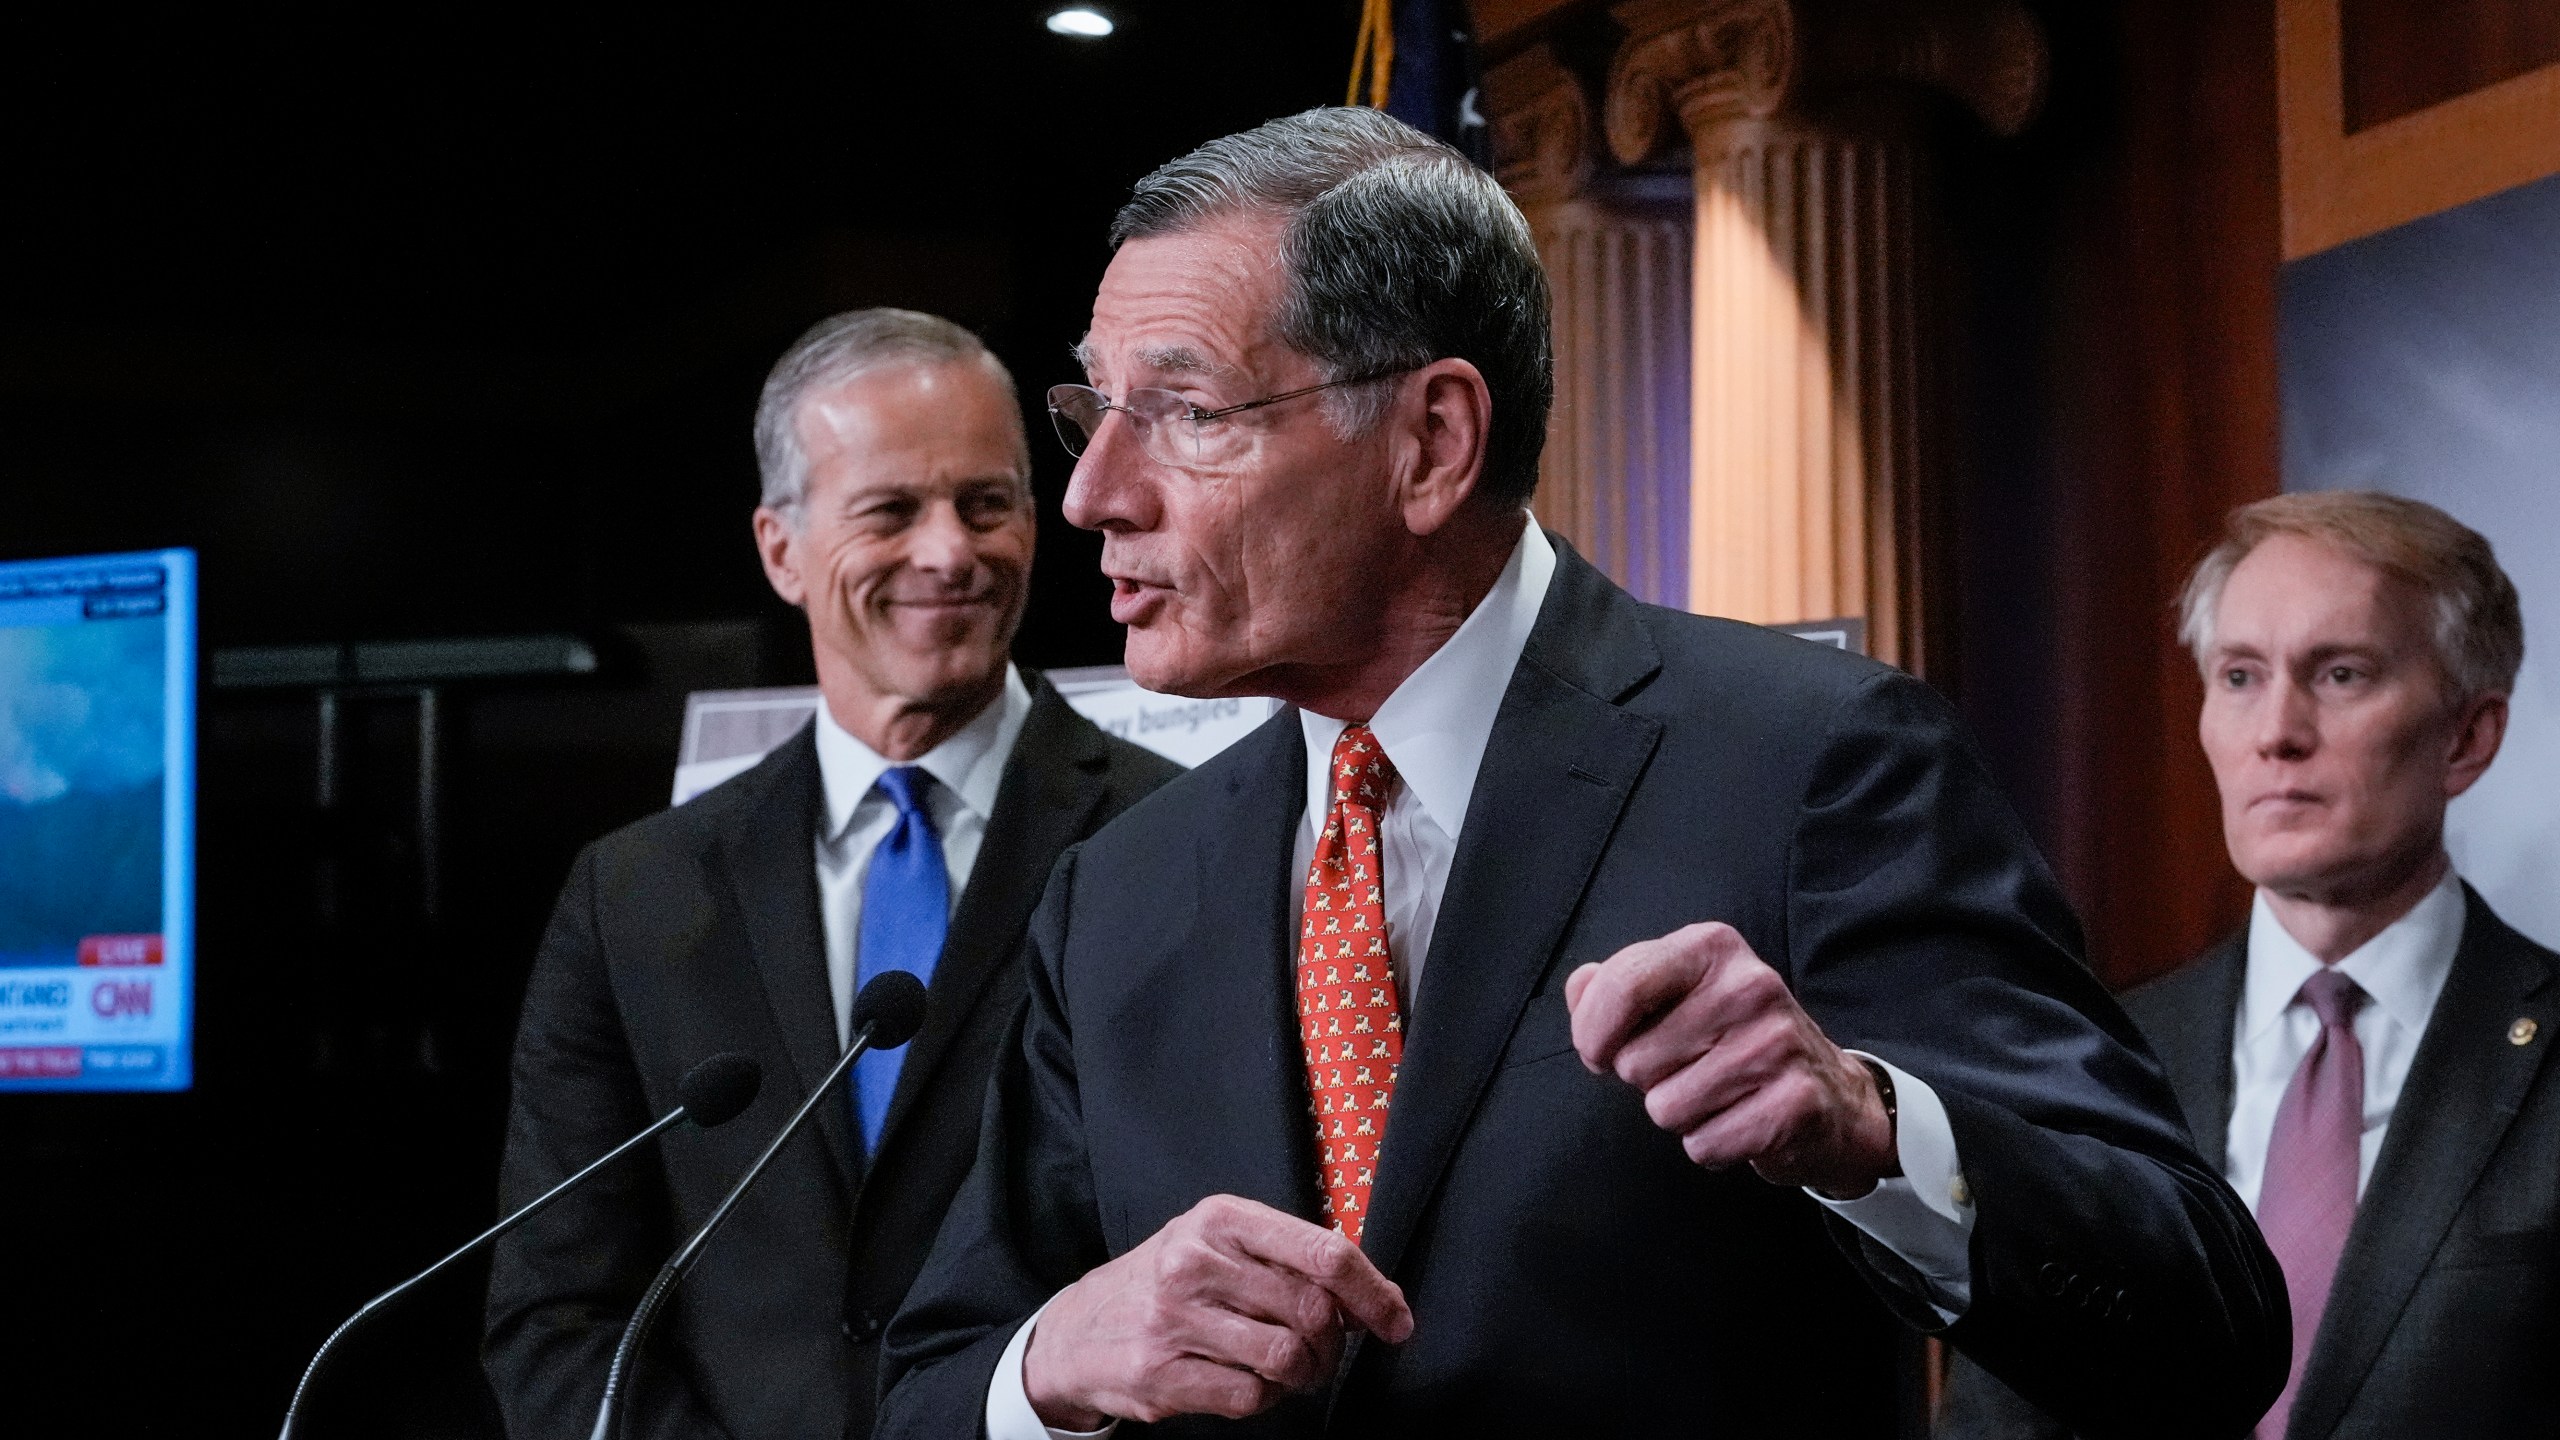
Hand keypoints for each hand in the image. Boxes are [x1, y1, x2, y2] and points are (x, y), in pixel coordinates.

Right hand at [1021, 1194, 1415, 1428]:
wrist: (1078, 1330)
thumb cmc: (1166, 1282)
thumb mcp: (1218, 1242)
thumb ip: (1287, 1256)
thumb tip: (1369, 1295)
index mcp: (1222, 1218)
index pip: (1325, 1253)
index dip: (1373, 1293)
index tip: (1395, 1321)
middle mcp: (1196, 1261)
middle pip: (1313, 1311)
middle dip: (1334, 1344)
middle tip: (1324, 1353)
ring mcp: (1174, 1319)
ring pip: (1287, 1358)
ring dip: (1303, 1374)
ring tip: (1287, 1369)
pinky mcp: (1162, 1373)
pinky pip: (1251, 1396)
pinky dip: (1265, 1397)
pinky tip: (1248, 1381)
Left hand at [1565, 921, 1896, 1196]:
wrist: (1830, 1093)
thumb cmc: (1731, 1040)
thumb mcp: (1675, 994)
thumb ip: (1616, 987)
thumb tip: (1581, 987)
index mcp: (1712, 947)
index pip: (1623, 986)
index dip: (1593, 1033)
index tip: (1599, 1053)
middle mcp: (1751, 985)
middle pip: (1635, 1061)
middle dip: (1648, 1079)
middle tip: (1691, 1069)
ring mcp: (1778, 1043)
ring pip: (1666, 1109)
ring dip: (1681, 1115)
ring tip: (1717, 1095)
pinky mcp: (1796, 1102)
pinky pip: (1704, 1145)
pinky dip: (1712, 1146)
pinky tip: (1740, 1121)